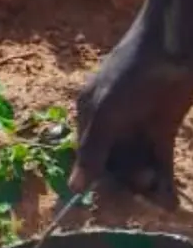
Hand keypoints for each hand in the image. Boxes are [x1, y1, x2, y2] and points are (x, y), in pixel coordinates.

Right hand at [72, 22, 192, 207]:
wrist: (174, 45)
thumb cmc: (132, 72)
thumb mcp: (107, 112)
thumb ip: (93, 150)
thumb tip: (74, 187)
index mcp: (89, 114)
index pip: (88, 157)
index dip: (99, 178)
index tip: (114, 197)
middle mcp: (112, 123)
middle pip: (115, 165)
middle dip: (128, 182)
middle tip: (144, 182)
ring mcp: (139, 127)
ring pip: (139, 166)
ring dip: (149, 186)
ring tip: (162, 198)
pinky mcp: (163, 129)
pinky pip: (160, 163)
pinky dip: (165, 183)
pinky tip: (171, 202)